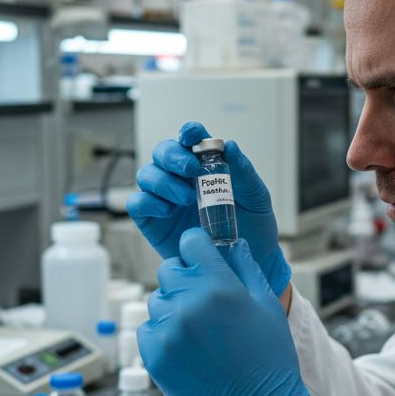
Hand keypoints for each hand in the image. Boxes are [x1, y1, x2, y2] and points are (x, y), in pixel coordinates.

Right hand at [127, 121, 291, 295]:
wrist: (247, 263)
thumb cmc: (253, 227)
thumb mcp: (256, 197)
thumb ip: (243, 172)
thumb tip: (230, 146)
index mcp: (205, 165)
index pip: (191, 139)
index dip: (188, 132)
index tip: (191, 134)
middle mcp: (180, 178)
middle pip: (161, 152)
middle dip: (172, 156)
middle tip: (191, 170)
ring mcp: (164, 199)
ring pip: (146, 175)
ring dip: (163, 181)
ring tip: (187, 197)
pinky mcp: (153, 222)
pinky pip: (138, 204)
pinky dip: (148, 201)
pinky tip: (168, 210)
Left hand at [139, 229, 325, 395]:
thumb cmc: (269, 362)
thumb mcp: (268, 307)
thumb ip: (246, 268)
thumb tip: (233, 245)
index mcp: (219, 286)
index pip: (191, 243)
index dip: (197, 249)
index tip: (202, 260)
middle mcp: (189, 304)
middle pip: (169, 270)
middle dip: (185, 280)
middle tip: (204, 303)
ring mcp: (168, 331)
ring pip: (157, 301)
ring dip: (173, 309)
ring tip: (198, 332)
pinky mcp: (154, 356)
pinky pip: (148, 329)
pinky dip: (162, 335)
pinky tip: (187, 349)